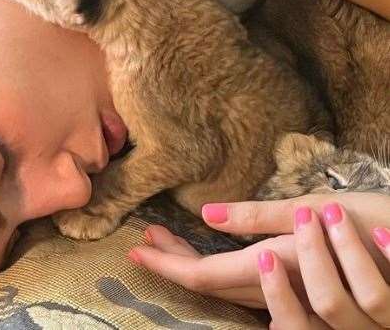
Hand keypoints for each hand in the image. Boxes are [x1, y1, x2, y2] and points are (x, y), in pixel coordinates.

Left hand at [128, 193, 389, 327]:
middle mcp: (276, 289)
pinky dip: (219, 267)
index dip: (168, 265)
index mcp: (273, 267)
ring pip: (226, 285)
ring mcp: (287, 295)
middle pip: (210, 283)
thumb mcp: (312, 210)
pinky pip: (246, 287)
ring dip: (193, 261)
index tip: (138, 249)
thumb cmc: (368, 224)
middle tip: (150, 235)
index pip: (204, 276)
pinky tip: (212, 253)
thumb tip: (206, 214)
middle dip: (175, 260)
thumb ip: (258, 216)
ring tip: (169, 236)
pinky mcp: (296, 289)